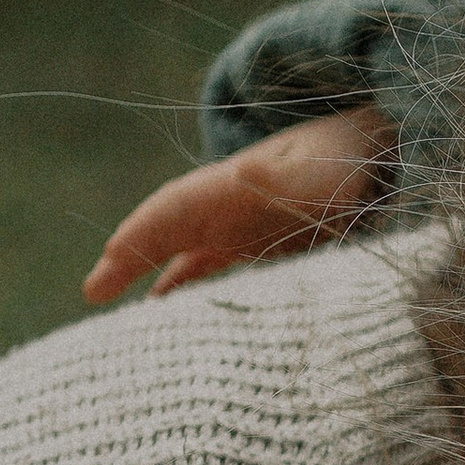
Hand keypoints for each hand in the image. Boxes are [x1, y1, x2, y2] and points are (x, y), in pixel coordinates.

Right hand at [83, 107, 391, 304]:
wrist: (371, 151)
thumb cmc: (347, 162)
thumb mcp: (323, 169)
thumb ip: (288, 176)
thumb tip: (245, 170)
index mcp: (235, 183)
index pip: (176, 205)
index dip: (144, 230)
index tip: (116, 255)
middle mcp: (224, 202)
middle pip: (166, 228)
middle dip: (129, 255)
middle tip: (94, 290)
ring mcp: (234, 222)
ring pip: (178, 248)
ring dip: (145, 273)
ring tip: (113, 311)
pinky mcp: (251, 242)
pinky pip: (203, 265)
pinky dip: (179, 287)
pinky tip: (161, 314)